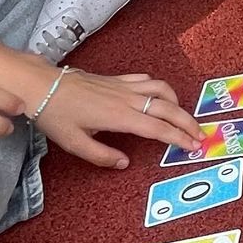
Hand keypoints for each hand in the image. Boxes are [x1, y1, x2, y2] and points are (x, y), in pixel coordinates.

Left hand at [37, 70, 199, 169]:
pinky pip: (146, 81)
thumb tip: (124, 163)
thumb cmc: (55, 114)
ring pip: (161, 90)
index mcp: (119, 116)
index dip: (178, 138)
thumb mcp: (74, 143)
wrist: (42, 84)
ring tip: (183, 117)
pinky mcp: (117, 79)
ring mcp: (124, 86)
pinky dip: (160, 89)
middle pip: (168, 109)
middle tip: (200, 136)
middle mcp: (127, 99)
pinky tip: (159, 98)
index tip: (193, 147)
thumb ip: (101, 155)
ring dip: (177, 104)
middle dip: (188, 123)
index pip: (158, 129)